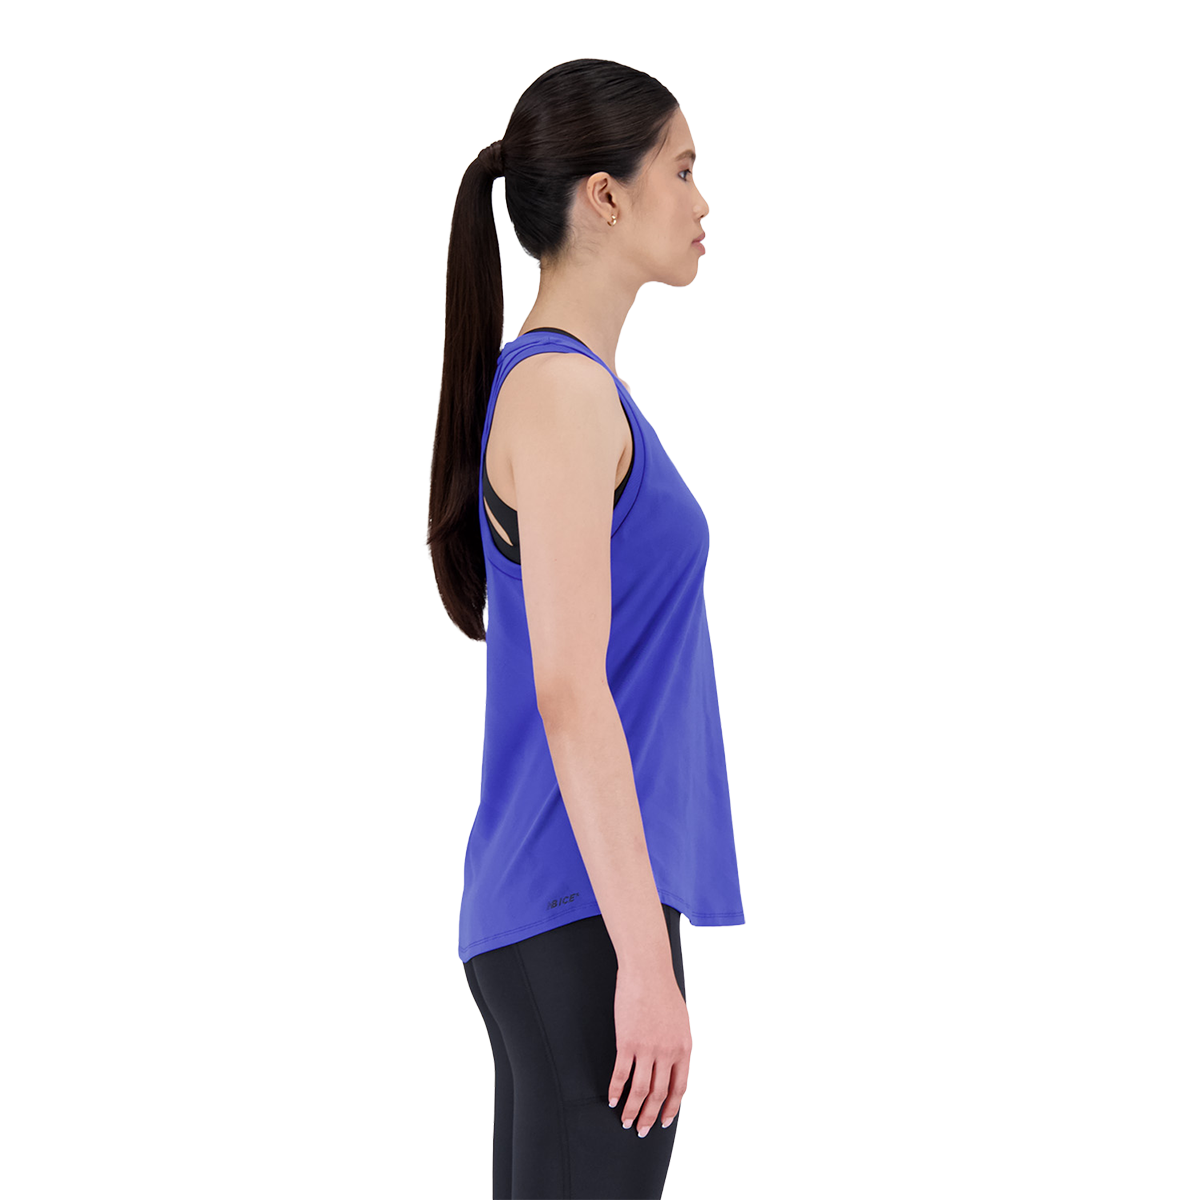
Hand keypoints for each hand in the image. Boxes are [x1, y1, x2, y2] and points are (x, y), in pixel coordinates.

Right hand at [608, 963, 691, 1135]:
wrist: (647, 971)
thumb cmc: (663, 991)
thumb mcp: (679, 1022)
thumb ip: (676, 1045)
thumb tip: (670, 1064)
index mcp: (683, 1048)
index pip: (678, 1088)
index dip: (671, 1108)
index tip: (665, 1121)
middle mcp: (667, 1052)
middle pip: (658, 1094)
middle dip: (650, 1117)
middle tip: (641, 1130)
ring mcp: (647, 1048)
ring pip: (640, 1090)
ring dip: (631, 1110)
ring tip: (624, 1121)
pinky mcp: (627, 1042)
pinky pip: (620, 1073)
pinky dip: (615, 1090)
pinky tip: (611, 1099)